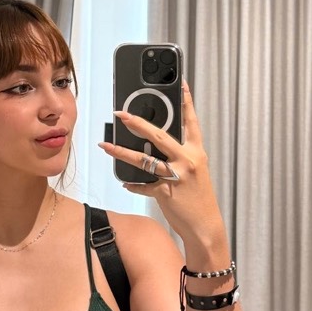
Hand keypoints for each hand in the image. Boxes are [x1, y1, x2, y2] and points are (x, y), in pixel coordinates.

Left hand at [98, 80, 225, 249]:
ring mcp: (176, 177)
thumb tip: (156, 143)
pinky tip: (126, 183)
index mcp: (196, 152)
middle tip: (121, 114)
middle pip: (159, 136)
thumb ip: (179, 155)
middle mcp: (187, 161)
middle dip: (138, 123)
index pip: (191, 122)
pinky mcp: (166, 193)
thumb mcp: (195, 171)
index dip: (187, 102)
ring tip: (106, 145)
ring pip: (144, 160)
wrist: (205, 226)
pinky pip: (143, 185)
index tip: (182, 84)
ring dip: (121, 152)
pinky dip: (133, 185)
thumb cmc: (198, 197)